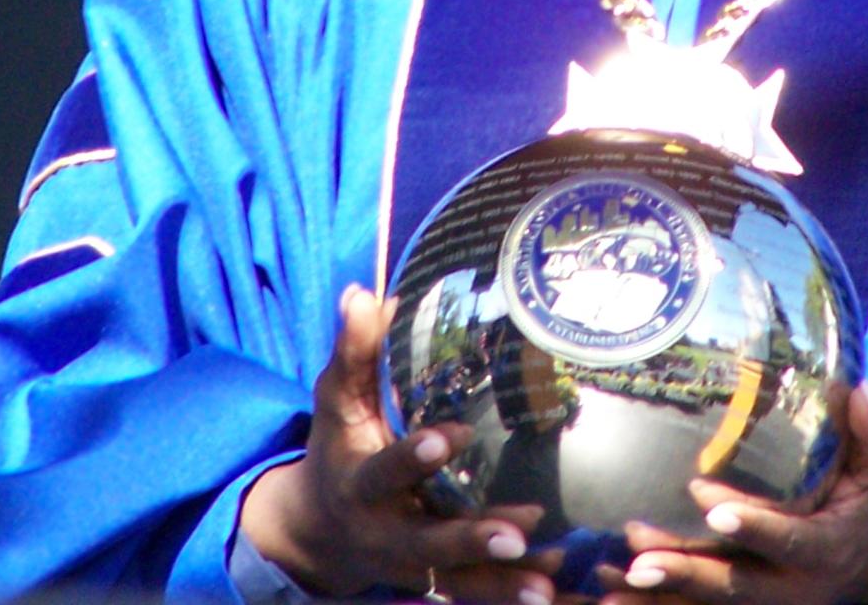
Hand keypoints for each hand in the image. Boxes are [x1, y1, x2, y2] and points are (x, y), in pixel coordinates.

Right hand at [241, 285, 556, 602]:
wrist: (315, 529)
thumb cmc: (338, 448)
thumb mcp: (337, 402)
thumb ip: (355, 353)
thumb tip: (364, 293)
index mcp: (359, 483)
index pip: (384, 471)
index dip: (413, 457)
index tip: (450, 437)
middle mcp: (384, 530)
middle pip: (426, 542)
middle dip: (469, 539)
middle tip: (515, 535)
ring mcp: (410, 562)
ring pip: (455, 579)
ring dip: (501, 583)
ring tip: (546, 585)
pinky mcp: (433, 579)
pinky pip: (472, 590)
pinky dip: (509, 592)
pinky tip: (552, 585)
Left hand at [599, 382, 867, 604]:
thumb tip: (863, 390)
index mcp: (827, 548)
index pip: (790, 539)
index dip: (755, 527)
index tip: (715, 508)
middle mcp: (794, 584)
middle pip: (738, 584)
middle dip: (690, 572)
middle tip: (643, 559)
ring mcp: (768, 598)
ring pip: (712, 601)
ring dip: (666, 590)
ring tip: (619, 574)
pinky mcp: (746, 599)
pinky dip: (661, 602)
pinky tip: (613, 589)